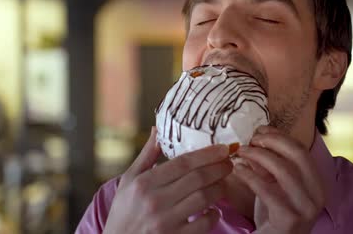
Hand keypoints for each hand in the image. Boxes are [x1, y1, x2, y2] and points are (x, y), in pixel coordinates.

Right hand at [103, 127, 231, 233]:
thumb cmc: (124, 211)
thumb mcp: (129, 180)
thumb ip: (147, 155)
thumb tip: (158, 128)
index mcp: (144, 183)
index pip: (183, 163)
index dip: (207, 154)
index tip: (222, 148)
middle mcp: (155, 201)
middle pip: (197, 178)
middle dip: (219, 168)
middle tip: (229, 162)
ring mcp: (166, 222)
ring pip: (204, 199)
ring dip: (219, 188)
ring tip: (223, 182)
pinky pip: (204, 224)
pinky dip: (214, 214)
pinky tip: (213, 208)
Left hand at [234, 126, 325, 233]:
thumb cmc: (274, 217)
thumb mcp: (274, 186)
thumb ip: (268, 165)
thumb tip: (256, 139)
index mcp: (316, 183)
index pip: (302, 150)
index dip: (280, 136)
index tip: (260, 130)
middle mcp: (317, 194)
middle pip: (298, 155)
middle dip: (272, 142)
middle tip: (251, 139)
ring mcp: (306, 208)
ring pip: (284, 170)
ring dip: (259, 156)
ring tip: (241, 152)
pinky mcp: (290, 219)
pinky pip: (268, 190)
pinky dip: (250, 176)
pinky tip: (238, 170)